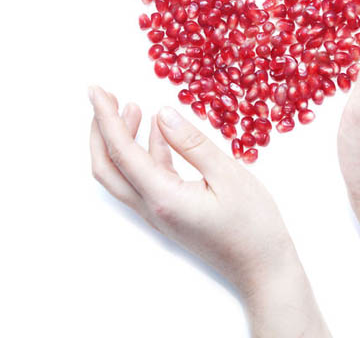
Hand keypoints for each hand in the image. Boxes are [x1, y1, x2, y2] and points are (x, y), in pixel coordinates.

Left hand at [89, 86, 329, 336]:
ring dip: (122, 140)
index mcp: (162, 197)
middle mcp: (152, 208)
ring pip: (123, 174)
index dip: (106, 118)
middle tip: (105, 98)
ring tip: (133, 108)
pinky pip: (146, 179)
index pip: (121, 151)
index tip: (96, 90)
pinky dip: (145, 152)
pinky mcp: (170, 214)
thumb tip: (163, 114)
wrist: (263, 269)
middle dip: (100, 130)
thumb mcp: (228, 175)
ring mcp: (159, 214)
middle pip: (107, 167)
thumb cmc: (253, 226)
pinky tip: (159, 133)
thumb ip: (192, 143)